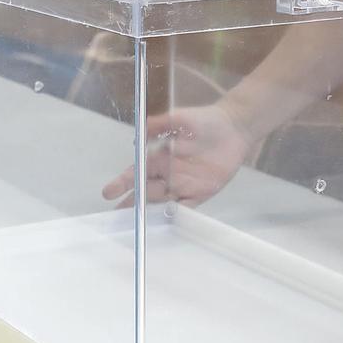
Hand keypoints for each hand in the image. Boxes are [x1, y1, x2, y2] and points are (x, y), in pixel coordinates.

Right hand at [100, 102, 255, 208]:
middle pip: (145, 192)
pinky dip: (175, 214)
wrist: (234, 127)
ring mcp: (185, 185)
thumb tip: (135, 139)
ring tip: (135, 223)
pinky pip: (186, 207)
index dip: (122, 183)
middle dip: (130, 204)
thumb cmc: (204, 120)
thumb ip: (156, 126)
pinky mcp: (202, 192)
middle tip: (115, 215)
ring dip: (149, 212)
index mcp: (159, 158)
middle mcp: (169, 174)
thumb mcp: (177, 119)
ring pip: (161, 202)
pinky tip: (164, 221)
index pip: (137, 173)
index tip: (108, 192)